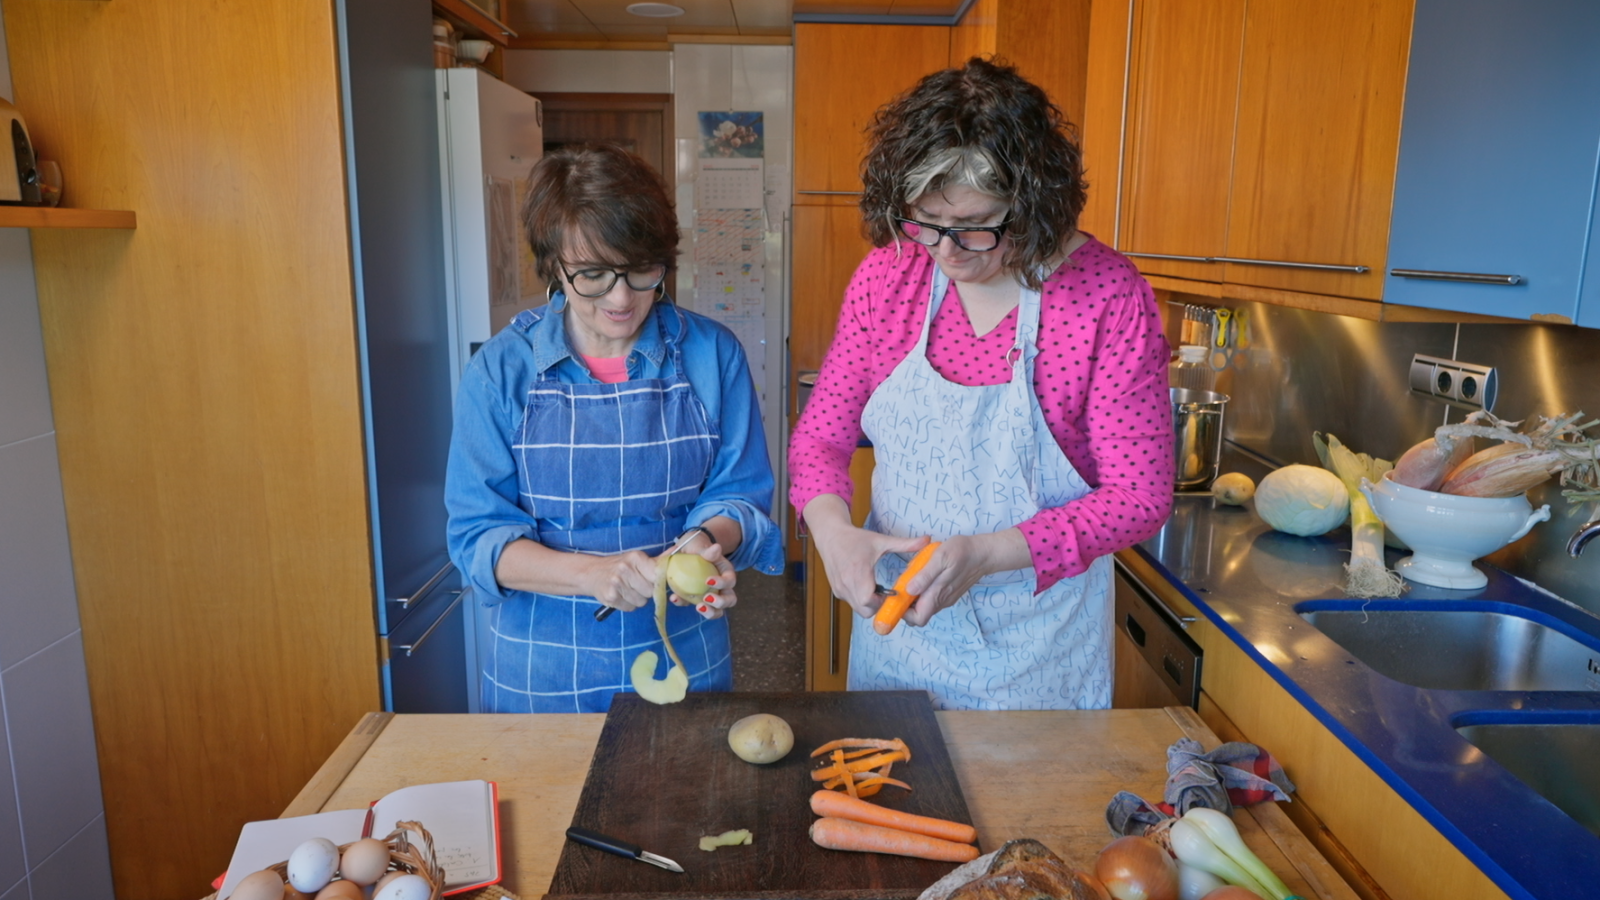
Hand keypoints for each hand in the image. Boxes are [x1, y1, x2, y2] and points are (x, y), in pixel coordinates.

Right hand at [580, 550, 661, 614]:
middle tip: (637, 584)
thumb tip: (677, 552)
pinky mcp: (611, 597)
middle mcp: (626, 569)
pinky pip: (630, 608)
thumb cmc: (618, 566)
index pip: (658, 575)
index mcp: (635, 558)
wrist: (591, 573)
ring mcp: (617, 584)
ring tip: (627, 589)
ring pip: (642, 602)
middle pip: (651, 591)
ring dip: (637, 599)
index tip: (654, 581)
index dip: (658, 581)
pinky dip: (627, 604)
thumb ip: (657, 560)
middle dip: (646, 591)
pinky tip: (621, 595)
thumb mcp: (636, 559)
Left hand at [665, 542, 738, 620]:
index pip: (730, 581)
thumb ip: (708, 550)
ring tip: (699, 607)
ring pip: (717, 610)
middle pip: (730, 600)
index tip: (708, 581)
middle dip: (721, 602)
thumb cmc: (697, 545)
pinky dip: (684, 604)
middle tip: (707, 598)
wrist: (685, 548)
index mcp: (725, 573)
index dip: (722, 583)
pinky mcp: (696, 599)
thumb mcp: (701, 546)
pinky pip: (693, 605)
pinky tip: (673, 598)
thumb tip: (717, 548)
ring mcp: (710, 594)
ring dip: (710, 612)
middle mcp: (722, 587)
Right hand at [810, 523, 929, 619]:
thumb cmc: (856, 539)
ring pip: (858, 609)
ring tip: (877, 589)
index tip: (892, 593)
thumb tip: (927, 540)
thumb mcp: (881, 540)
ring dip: (870, 604)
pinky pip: (852, 603)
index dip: (882, 602)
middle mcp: (846, 584)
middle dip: (878, 606)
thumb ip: (905, 544)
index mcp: (858, 572)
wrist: (831, 536)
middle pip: (865, 611)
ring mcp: (840, 589)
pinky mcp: (836, 591)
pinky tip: (867, 586)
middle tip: (887, 594)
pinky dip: (861, 600)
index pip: (869, 601)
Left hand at [898, 530, 1030, 626]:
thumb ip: (925, 576)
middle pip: (918, 614)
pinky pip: (932, 598)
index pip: (917, 619)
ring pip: (924, 606)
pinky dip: (923, 591)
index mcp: (937, 595)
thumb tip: (909, 590)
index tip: (896, 598)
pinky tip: (923, 575)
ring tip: (912, 577)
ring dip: (914, 597)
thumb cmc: (961, 552)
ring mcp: (946, 598)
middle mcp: (942, 601)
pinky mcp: (949, 593)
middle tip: (902, 585)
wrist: (983, 552)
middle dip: (906, 605)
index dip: (903, 613)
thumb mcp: (940, 558)